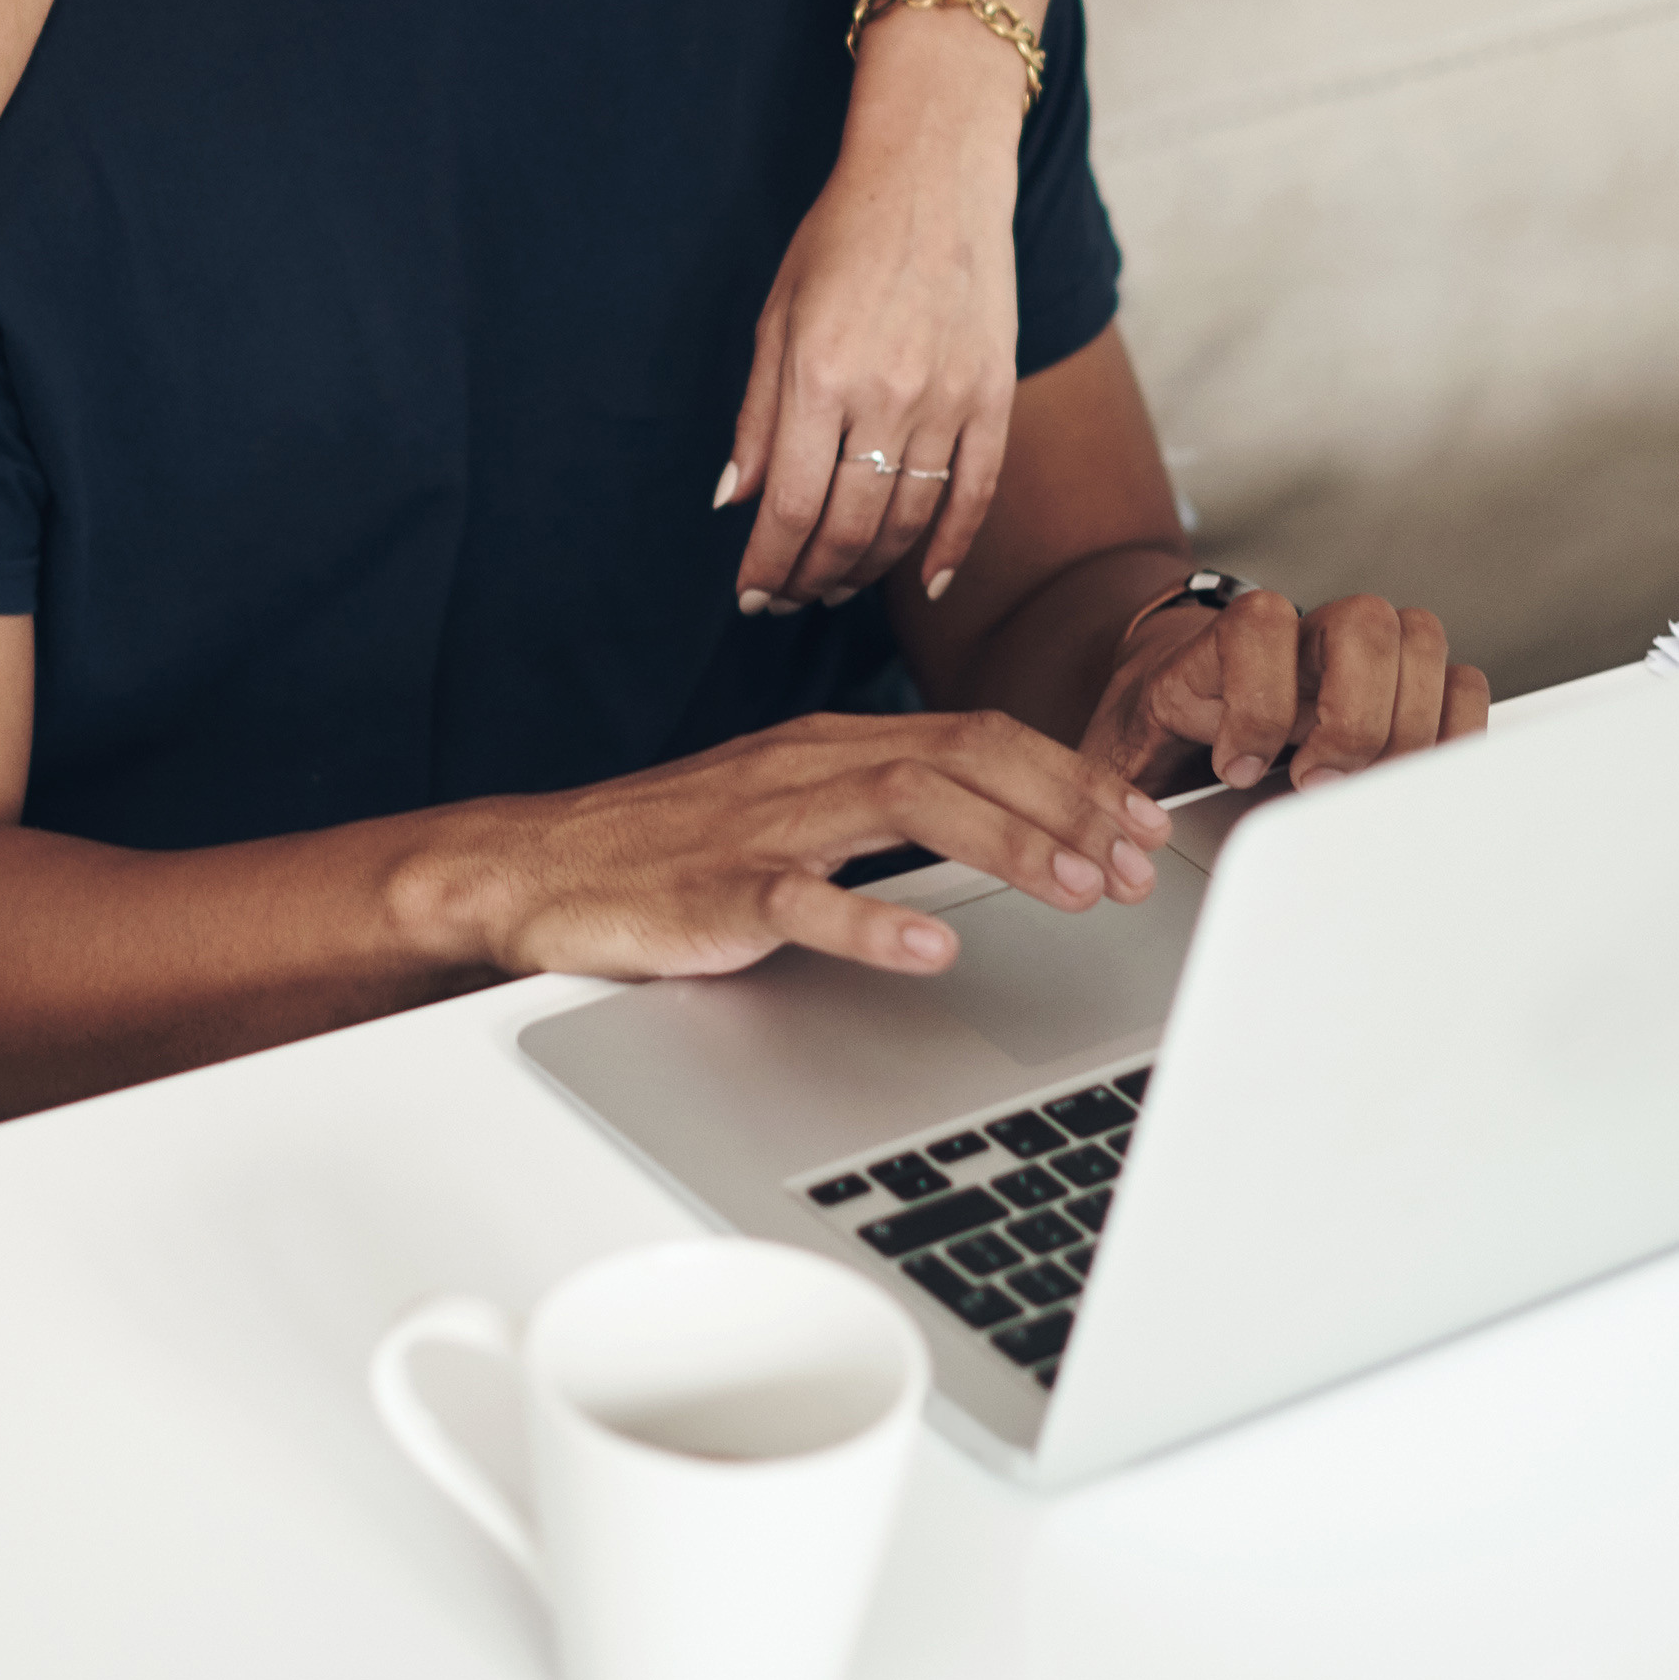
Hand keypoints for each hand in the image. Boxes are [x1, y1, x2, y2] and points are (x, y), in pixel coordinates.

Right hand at [428, 710, 1170, 983]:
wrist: (538, 868)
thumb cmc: (670, 850)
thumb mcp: (794, 813)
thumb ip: (888, 811)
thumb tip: (1005, 831)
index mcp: (833, 744)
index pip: (979, 736)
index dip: (1071, 773)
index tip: (1141, 821)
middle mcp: (809, 767)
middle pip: (963, 757)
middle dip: (1066, 804)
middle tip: (1135, 862)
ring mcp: (761, 826)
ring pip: (904, 806)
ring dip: (1004, 843)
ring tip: (1074, 888)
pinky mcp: (713, 891)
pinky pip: (800, 900)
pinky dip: (871, 919)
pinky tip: (929, 943)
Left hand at [722, 11, 1022, 613]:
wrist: (935, 174)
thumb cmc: (842, 238)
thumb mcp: (777, 316)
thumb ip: (757, 415)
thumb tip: (732, 501)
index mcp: (818, 376)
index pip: (789, 507)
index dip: (768, 565)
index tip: (751, 594)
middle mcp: (887, 396)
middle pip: (847, 528)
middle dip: (810, 579)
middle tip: (789, 597)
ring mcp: (949, 400)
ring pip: (908, 522)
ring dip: (867, 569)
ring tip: (836, 586)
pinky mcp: (994, 395)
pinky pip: (978, 493)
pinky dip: (953, 547)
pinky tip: (927, 582)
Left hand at [1082, 586, 1487, 796]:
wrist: (1176, 685)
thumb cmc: (1156, 724)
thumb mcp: (1124, 751)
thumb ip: (1121, 788)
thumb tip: (1129, 846)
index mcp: (1224, 646)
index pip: (1260, 624)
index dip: (1257, 700)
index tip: (1234, 767)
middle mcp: (1301, 637)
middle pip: (1364, 622)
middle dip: (1353, 716)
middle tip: (1314, 781)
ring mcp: (1355, 655)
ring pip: (1418, 636)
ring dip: (1409, 720)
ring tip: (1368, 782)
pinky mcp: (1399, 684)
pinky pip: (1458, 677)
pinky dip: (1454, 726)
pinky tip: (1411, 777)